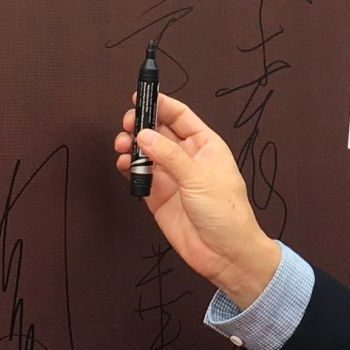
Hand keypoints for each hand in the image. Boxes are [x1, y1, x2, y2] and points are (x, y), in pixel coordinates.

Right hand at [113, 93, 280, 304]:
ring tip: (123, 146)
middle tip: (128, 124)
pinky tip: (124, 165)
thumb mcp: (198, 178)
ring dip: (132, 146)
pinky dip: (129, 168)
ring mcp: (172, 177)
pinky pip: (140, 176)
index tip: (141, 96)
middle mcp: (187, 158)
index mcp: (205, 145)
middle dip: (141, 124)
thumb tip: (145, 135)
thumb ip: (169, 155)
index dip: (160, 103)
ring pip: (146, 152)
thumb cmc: (226, 214)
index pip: (180, 115)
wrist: (225, 254)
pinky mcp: (158, 196)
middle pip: (159, 131)